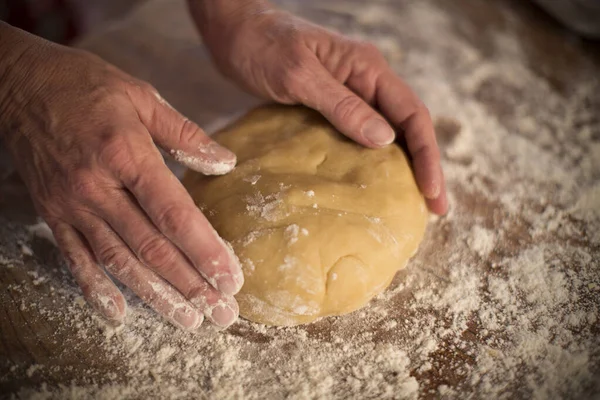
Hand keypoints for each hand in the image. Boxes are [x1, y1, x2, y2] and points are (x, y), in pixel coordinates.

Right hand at [0, 23, 241, 329]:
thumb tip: (226, 164)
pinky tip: (118, 314)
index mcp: (126, 155)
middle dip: (190, 284)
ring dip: (155, 295)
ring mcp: (72, 206)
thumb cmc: (85, 86)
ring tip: (187, 320)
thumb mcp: (141, 96)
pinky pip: (75, 259)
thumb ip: (186, 134)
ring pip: (119, 261)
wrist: (16, 84)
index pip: (174, 213)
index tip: (231, 278)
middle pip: (152, 246)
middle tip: (221, 313)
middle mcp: (98, 188)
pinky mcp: (53, 215)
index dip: (205, 250)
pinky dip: (96, 289)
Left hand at [189, 0, 446, 214]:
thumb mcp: (299, 75)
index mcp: (367, 67)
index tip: (431, 191)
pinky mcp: (333, 105)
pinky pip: (363, 134)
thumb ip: (341, 105)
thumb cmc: (263, 46)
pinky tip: (375, 182)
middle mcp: (367, 80)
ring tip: (413, 202)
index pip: (412, 113)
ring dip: (404, 166)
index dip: (426, 154)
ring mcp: (351, 92)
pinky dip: (376, 159)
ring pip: (390, 132)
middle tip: (435, 208)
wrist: (236, 33)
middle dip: (425, 166)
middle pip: (409, 126)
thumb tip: (385, 140)